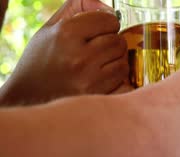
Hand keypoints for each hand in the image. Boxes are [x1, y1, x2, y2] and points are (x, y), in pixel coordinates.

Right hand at [1, 0, 128, 104]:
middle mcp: (79, 56)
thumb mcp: (50, 28)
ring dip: (116, 60)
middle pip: (118, 40)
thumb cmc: (40, 60)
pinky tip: (101, 77)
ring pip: (123, 60)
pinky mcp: (96, 95)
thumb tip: (108, 7)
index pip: (109, 20)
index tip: (100, 31)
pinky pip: (122, 78)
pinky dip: (116, 77)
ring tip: (99, 63)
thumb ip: (77, 8)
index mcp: (66, 34)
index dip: (107, 24)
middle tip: (99, 49)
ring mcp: (89, 78)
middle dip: (112, 42)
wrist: (28, 96)